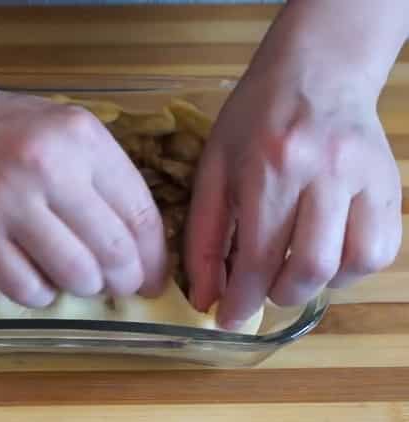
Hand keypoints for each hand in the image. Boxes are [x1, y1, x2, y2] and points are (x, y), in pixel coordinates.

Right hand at [0, 71, 166, 306]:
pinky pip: (26, 289)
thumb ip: (99, 174)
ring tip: (76, 279)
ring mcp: (9, 202)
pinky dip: (40, 294)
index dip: (154, 256)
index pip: (140, 212)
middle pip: (114, 251)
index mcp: (81, 136)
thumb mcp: (57, 127)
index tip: (153, 276)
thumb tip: (138, 244)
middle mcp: (50, 167)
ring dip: (84, 288)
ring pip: (76, 275)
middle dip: (126, 280)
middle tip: (118, 286)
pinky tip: (36, 278)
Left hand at [186, 57, 401, 328]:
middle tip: (261, 288)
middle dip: (278, 295)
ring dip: (318, 285)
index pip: (257, 255)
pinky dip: (351, 269)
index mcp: (270, 166)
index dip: (242, 300)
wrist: (316, 71)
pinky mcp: (390, 184)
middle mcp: (323, 172)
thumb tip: (206, 297)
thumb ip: (205, 235)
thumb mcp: (213, 168)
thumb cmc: (253, 118)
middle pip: (311, 267)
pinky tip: (326, 254)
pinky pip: (381, 249)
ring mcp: (365, 177)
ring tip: (292, 269)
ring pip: (353, 264)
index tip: (229, 319)